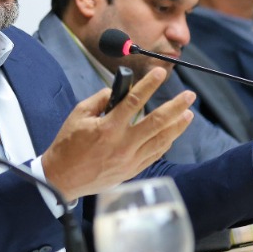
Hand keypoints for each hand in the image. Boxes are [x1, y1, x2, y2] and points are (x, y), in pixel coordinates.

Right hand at [42, 67, 192, 199]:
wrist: (63, 178)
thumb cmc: (68, 145)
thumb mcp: (78, 115)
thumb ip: (99, 100)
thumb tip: (117, 92)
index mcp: (108, 127)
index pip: (134, 101)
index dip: (149, 85)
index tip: (160, 72)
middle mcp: (123, 144)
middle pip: (156, 122)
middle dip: (175, 106)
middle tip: (189, 95)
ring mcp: (130, 160)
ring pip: (161, 140)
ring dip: (177, 125)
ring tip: (188, 113)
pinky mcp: (132, 171)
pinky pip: (155, 154)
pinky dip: (166, 142)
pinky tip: (173, 133)